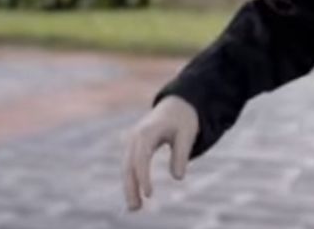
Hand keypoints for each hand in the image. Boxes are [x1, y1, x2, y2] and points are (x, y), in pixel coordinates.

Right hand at [121, 96, 199, 210]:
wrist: (175, 106)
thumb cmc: (183, 120)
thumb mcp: (187, 134)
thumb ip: (182, 154)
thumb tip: (178, 177)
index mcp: (147, 132)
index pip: (141, 157)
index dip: (143, 176)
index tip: (149, 194)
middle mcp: (135, 137)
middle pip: (129, 165)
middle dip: (131, 187)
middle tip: (136, 208)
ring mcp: (132, 142)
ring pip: (127, 168)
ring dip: (129, 187)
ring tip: (134, 208)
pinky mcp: (134, 148)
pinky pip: (130, 167)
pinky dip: (131, 181)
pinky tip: (135, 197)